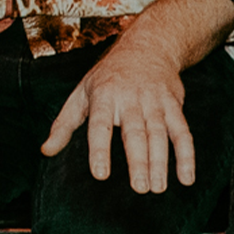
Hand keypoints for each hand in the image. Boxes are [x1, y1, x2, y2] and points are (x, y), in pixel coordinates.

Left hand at [40, 41, 195, 191]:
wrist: (149, 46)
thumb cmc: (109, 75)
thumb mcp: (81, 93)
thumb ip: (64, 125)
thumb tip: (46, 151)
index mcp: (104, 96)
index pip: (100, 125)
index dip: (100, 150)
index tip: (101, 174)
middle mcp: (131, 98)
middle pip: (136, 132)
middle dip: (139, 161)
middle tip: (139, 188)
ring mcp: (155, 102)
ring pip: (160, 134)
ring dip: (161, 162)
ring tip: (158, 187)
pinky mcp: (174, 105)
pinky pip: (182, 132)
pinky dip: (187, 155)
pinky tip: (186, 178)